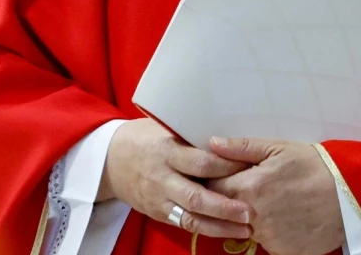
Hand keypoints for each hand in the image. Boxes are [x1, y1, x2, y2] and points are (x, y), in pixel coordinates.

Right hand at [100, 119, 253, 239]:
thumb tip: (227, 137)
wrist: (109, 160)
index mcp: (166, 151)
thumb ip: (190, 137)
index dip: (226, 166)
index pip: (200, 162)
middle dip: (225, 206)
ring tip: (246, 228)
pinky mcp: (158, 213)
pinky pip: (184, 224)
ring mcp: (159, 199)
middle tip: (250, 210)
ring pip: (191, 217)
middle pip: (196, 196)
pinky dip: (207, 230)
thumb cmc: (143, 138)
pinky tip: (227, 231)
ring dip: (220, 225)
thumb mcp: (163, 128)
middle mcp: (162, 178)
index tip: (251, 168)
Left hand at [207, 138, 343, 254]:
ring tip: (275, 201)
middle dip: (232, 199)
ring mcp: (268, 238)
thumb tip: (211, 144)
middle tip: (254, 188)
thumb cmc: (314, 166)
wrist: (351, 195)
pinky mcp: (283, 252)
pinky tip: (286, 218)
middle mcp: (253, 217)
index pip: (212, 187)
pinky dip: (271, 233)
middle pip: (226, 210)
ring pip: (245, 228)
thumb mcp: (278, 148)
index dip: (217, 179)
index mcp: (248, 187)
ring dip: (251, 217)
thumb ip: (241, 147)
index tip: (227, 175)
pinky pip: (267, 243)